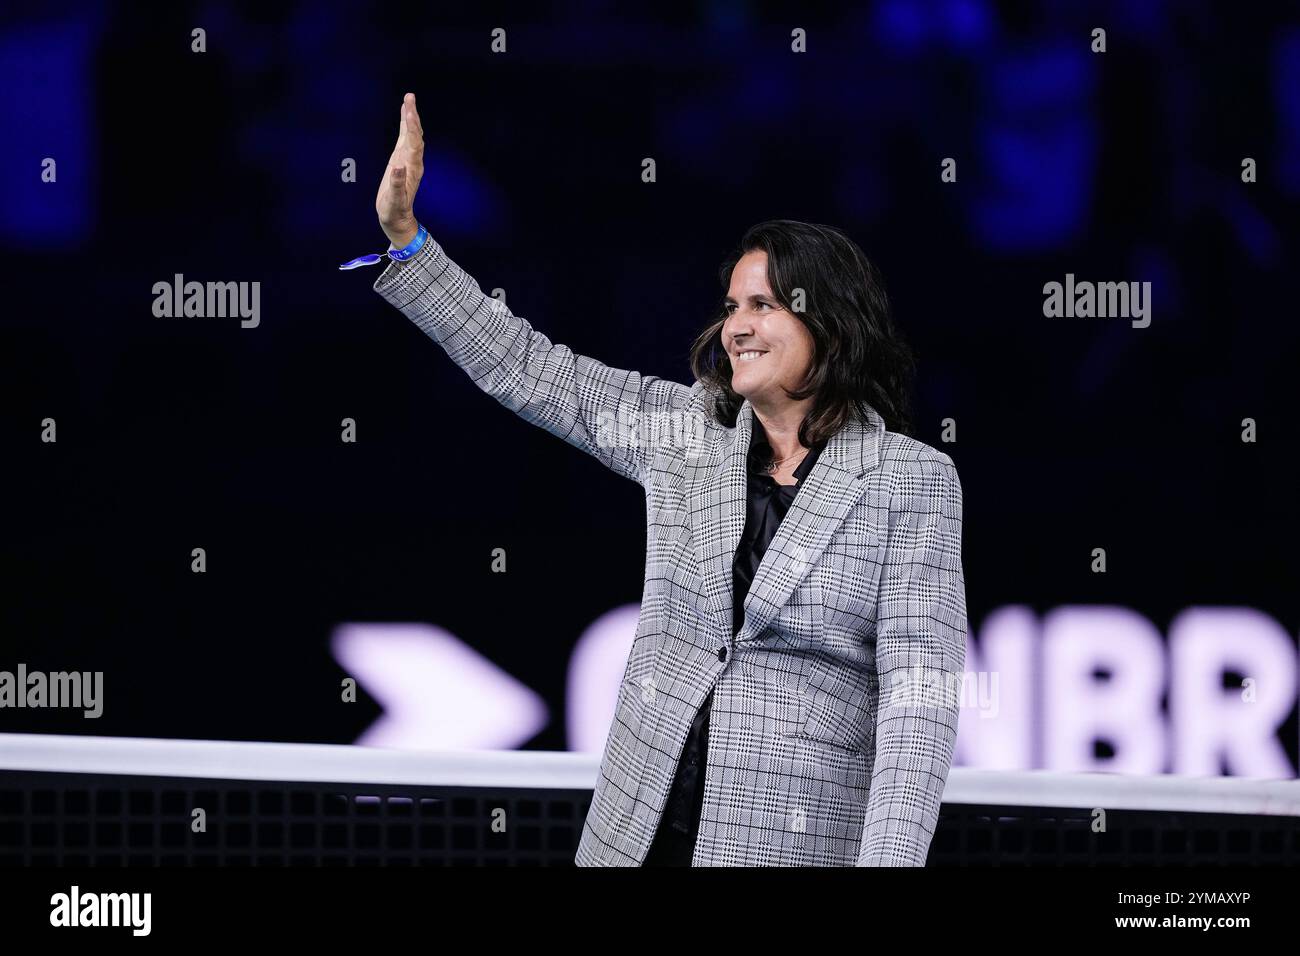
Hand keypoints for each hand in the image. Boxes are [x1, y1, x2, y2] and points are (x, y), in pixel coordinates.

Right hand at [376, 92, 423, 247]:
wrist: (398, 218)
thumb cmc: (394, 210)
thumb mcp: (394, 200)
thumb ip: (397, 185)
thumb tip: (397, 168)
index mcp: (412, 169)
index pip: (413, 144)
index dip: (411, 128)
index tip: (409, 113)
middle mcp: (413, 161)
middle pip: (415, 135)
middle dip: (412, 116)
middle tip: (410, 97)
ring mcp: (408, 159)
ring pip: (412, 134)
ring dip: (410, 116)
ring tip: (408, 99)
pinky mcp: (402, 159)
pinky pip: (405, 138)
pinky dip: (405, 125)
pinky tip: (404, 113)